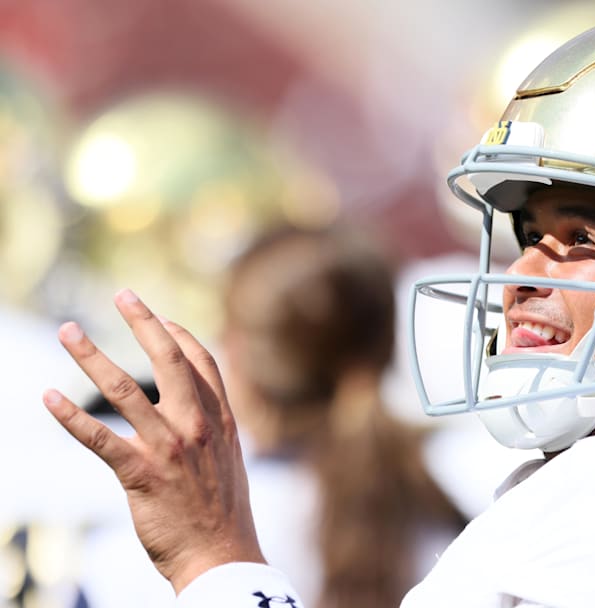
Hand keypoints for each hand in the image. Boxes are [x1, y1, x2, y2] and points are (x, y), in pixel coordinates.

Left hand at [43, 289, 264, 592]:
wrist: (222, 557)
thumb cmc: (222, 514)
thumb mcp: (230, 461)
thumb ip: (216, 430)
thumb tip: (205, 412)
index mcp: (221, 421)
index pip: (202, 363)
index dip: (179, 333)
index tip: (158, 316)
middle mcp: (197, 426)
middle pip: (169, 360)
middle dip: (144, 322)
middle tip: (122, 295)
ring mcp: (170, 448)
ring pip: (127, 390)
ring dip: (92, 357)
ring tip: (69, 332)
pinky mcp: (142, 475)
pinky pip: (99, 439)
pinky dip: (70, 416)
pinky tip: (48, 397)